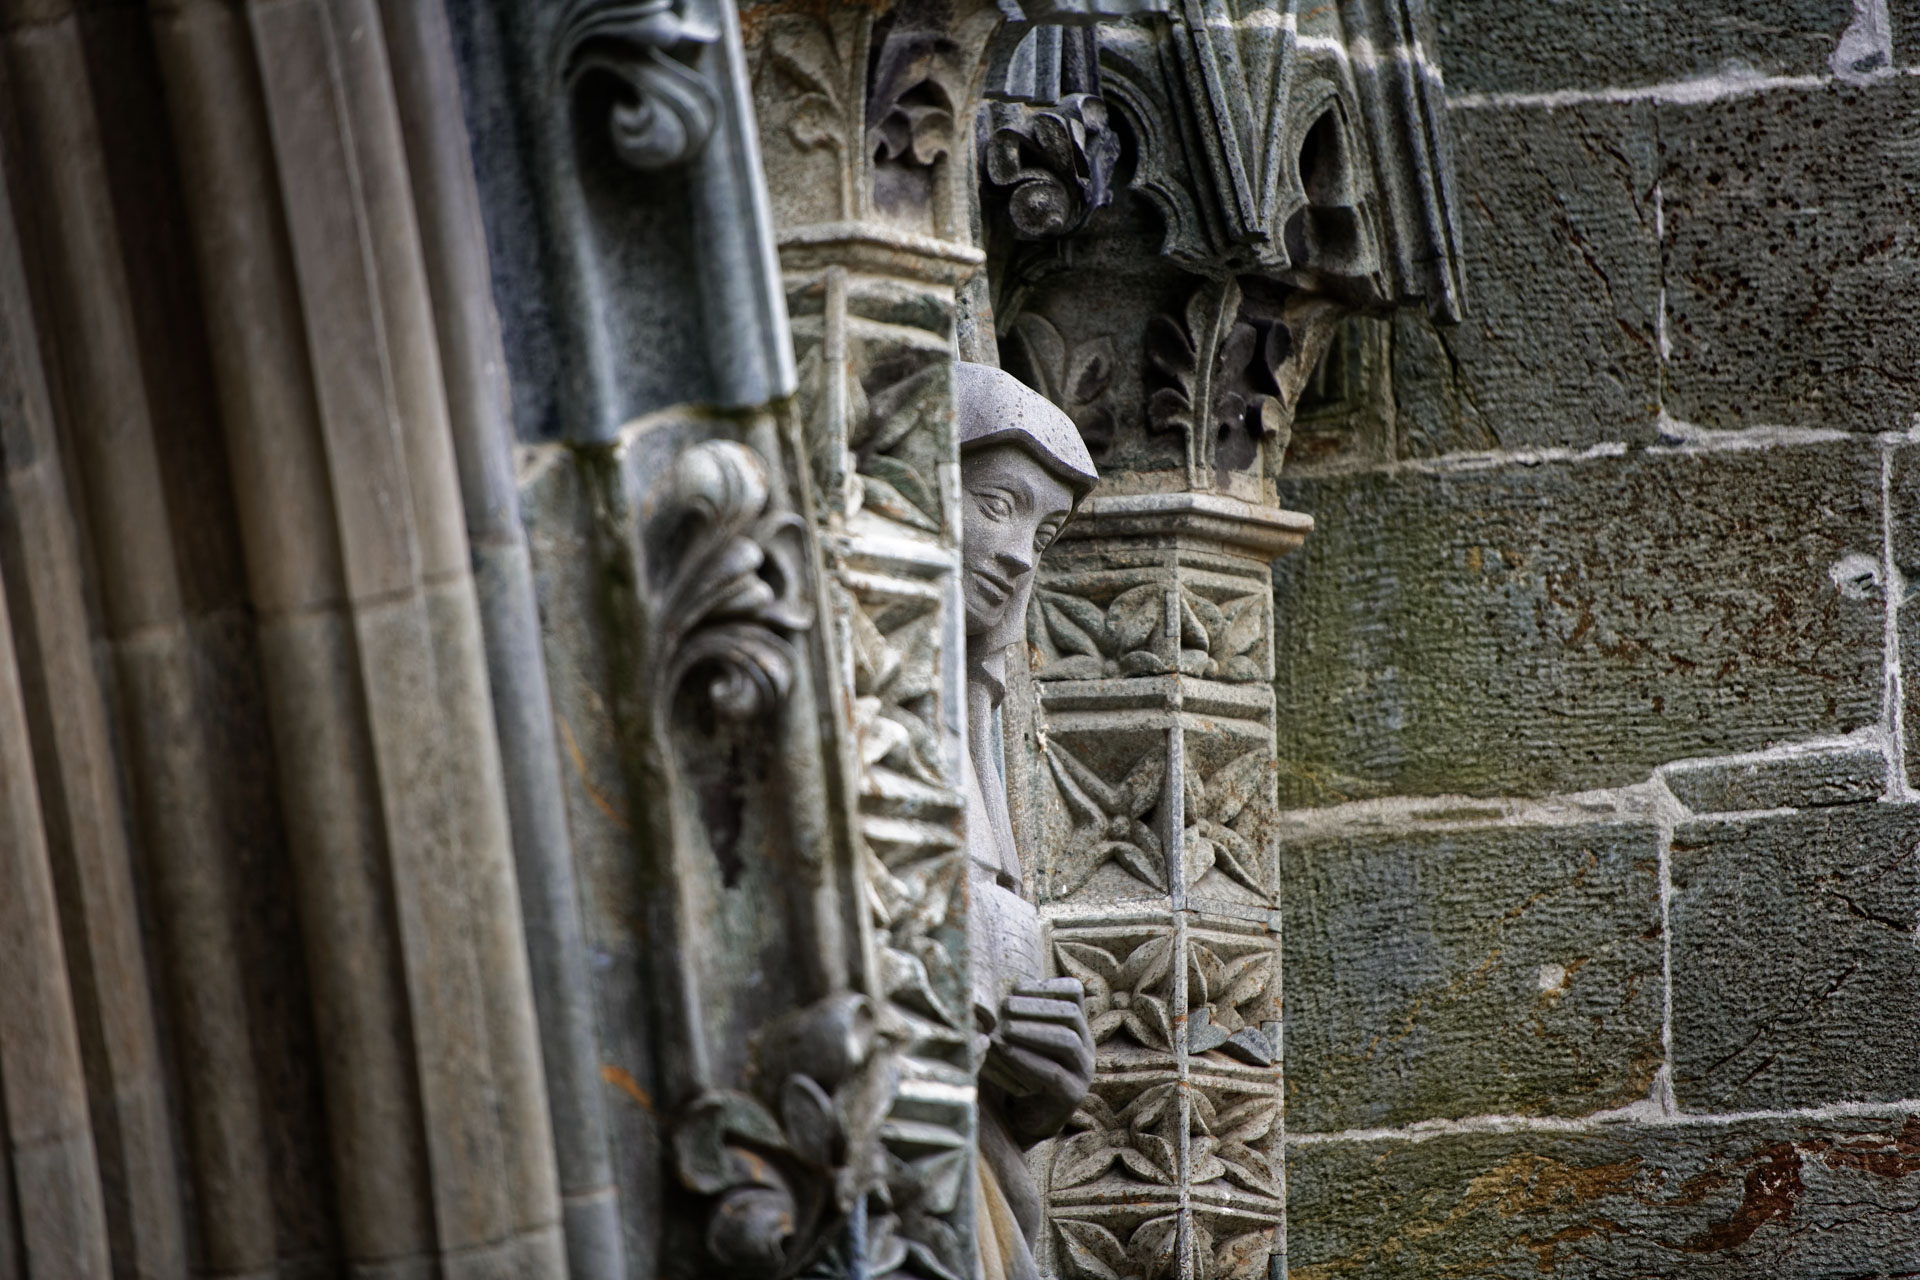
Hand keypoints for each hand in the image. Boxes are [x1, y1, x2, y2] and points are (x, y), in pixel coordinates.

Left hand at [982, 977, 1093, 1143]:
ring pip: (1068, 1042)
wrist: (1026, 1118)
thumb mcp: (1021, 1037)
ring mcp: (1083, 1072)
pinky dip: (1027, 1059)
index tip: (1015, 988)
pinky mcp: (1072, 1096)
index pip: (1073, 994)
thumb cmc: (1017, 1069)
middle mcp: (1086, 1046)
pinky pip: (1054, 1074)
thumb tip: (990, 990)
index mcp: (1076, 1026)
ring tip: (1004, 1028)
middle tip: (1005, 1006)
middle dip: (1036, 1007)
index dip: (1046, 987)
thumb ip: (1015, 1014)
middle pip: (1071, 1015)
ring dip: (1033, 1031)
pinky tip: (1004, 1051)